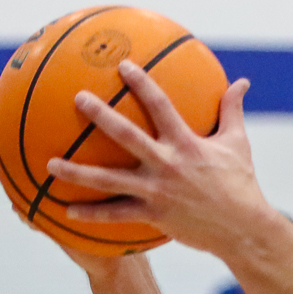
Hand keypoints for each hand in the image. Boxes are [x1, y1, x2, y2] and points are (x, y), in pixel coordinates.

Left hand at [46, 65, 269, 259]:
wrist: (242, 229)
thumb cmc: (241, 184)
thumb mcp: (238, 144)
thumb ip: (232, 111)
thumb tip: (241, 82)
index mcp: (186, 143)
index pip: (160, 105)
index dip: (142, 82)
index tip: (123, 64)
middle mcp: (167, 164)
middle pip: (127, 135)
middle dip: (101, 115)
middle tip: (78, 98)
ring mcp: (157, 191)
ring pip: (109, 180)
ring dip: (77, 172)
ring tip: (50, 164)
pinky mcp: (153, 215)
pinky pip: (116, 215)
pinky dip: (91, 213)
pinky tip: (66, 210)